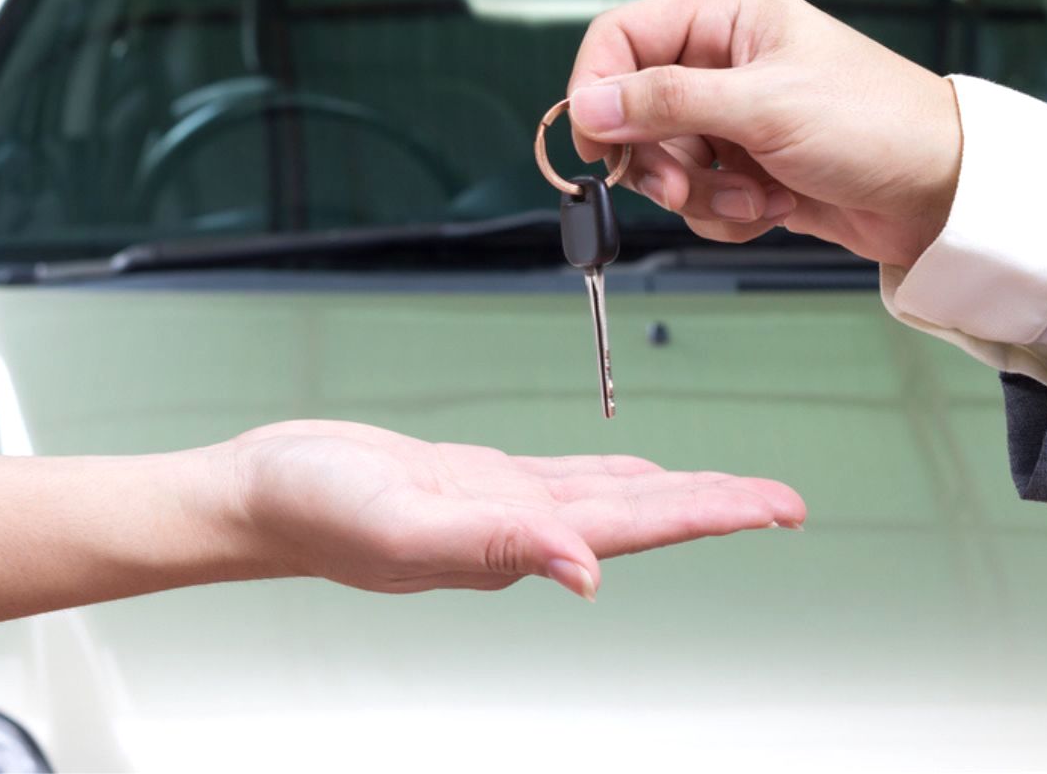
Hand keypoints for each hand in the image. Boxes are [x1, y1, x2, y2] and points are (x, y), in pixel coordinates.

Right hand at [219, 420, 805, 599]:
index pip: (641, 528)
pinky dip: (618, 473)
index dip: (714, 516)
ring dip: (681, 492)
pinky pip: (570, 476)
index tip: (777, 510)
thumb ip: (498, 546)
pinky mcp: (480, 480)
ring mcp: (506, 507)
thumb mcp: (405, 524)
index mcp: (519, 542)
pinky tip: (643, 473)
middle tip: (787, 502)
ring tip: (738, 491)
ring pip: (617, 495)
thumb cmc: (314, 513)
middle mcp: (526, 531)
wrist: (259, 493)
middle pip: (646, 514)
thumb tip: (588, 573)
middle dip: (720, 505)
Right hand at [566, 0, 962, 268]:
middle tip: (684, 186)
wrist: (940, 194)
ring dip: (703, 194)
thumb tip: (589, 103)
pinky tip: (775, 206)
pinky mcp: (750, 167)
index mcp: (728, 18)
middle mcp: (725, 62)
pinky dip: (729, 212)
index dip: (597, 89)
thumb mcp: (763, 106)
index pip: (621, 38)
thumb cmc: (877, 124)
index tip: (597, 142)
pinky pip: (701, 196)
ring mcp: (737, 119)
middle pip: (635, 112)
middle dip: (660, 160)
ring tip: (757, 196)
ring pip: (666, 163)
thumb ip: (667, 102)